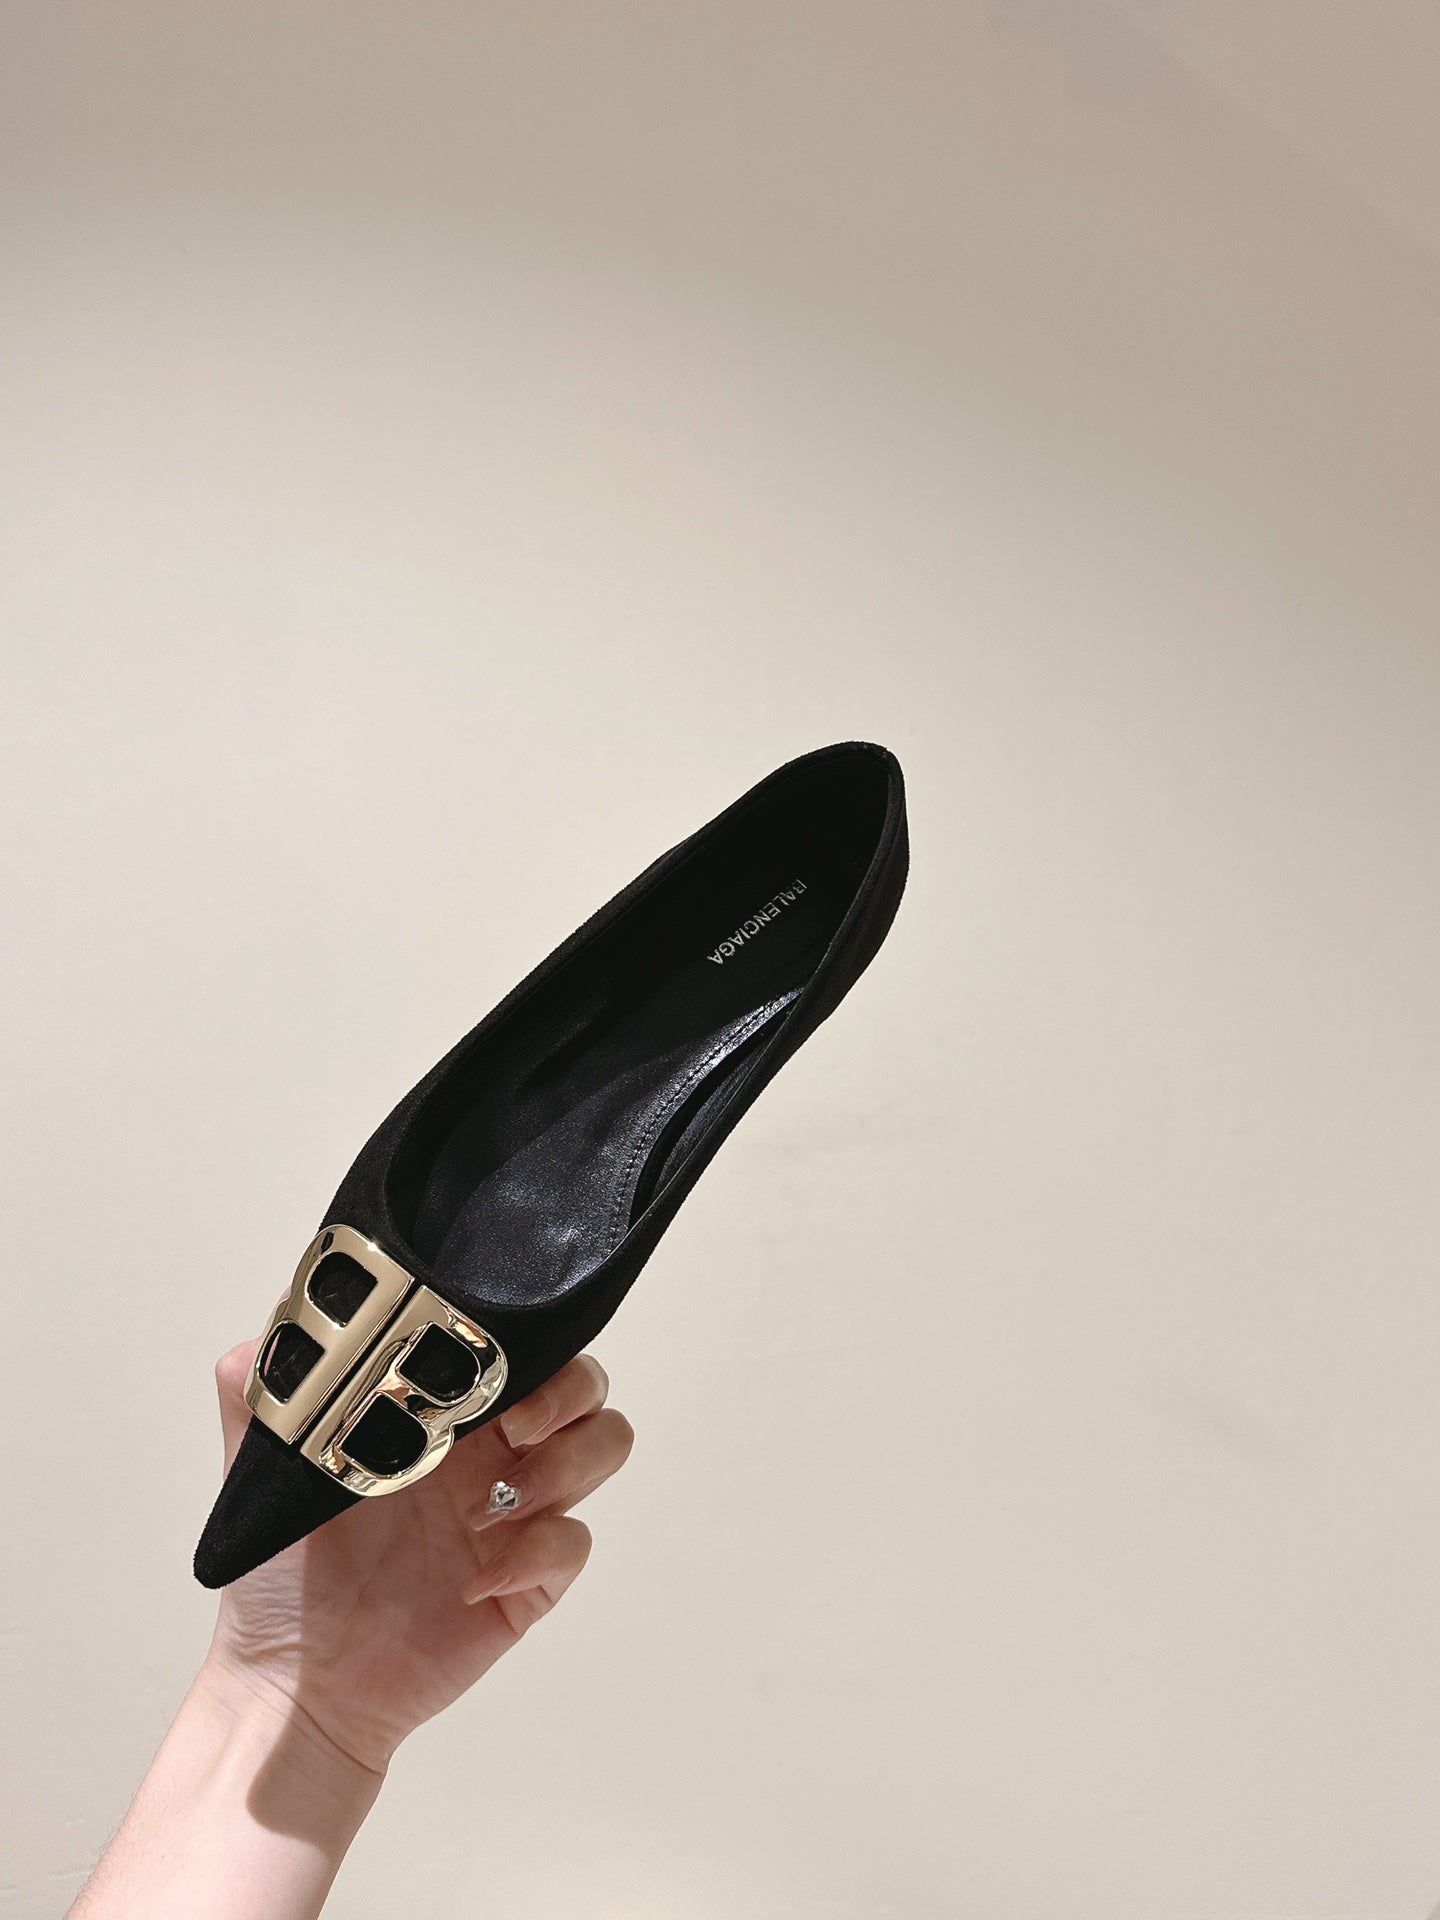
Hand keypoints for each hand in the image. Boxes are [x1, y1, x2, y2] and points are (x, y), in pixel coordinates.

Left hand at [205, 1339, 633, 1777]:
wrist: (293, 1679)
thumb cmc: (282, 1575)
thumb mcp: (261, 1473)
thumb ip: (258, 1396)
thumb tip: (273, 1334)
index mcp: (441, 1413)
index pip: (518, 1344)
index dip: (526, 1339)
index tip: (490, 1364)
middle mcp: (489, 1452)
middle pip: (584, 1385)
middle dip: (568, 1392)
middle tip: (515, 1428)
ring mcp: (515, 1513)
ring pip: (604, 1445)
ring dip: (566, 1462)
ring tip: (497, 1502)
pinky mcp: (529, 1578)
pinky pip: (575, 1543)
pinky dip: (538, 1553)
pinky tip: (474, 1580)